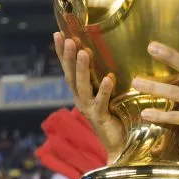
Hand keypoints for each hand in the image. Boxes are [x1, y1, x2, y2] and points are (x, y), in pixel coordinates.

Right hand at [53, 32, 125, 161]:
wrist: (120, 145)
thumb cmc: (114, 117)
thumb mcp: (106, 94)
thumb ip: (101, 78)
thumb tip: (103, 55)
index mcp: (81, 92)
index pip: (69, 69)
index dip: (63, 52)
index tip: (58, 33)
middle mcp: (81, 99)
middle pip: (71, 76)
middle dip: (69, 57)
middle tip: (69, 39)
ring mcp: (89, 109)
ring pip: (82, 87)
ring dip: (83, 69)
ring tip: (84, 52)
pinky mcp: (101, 118)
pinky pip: (101, 102)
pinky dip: (104, 90)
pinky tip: (108, 77)